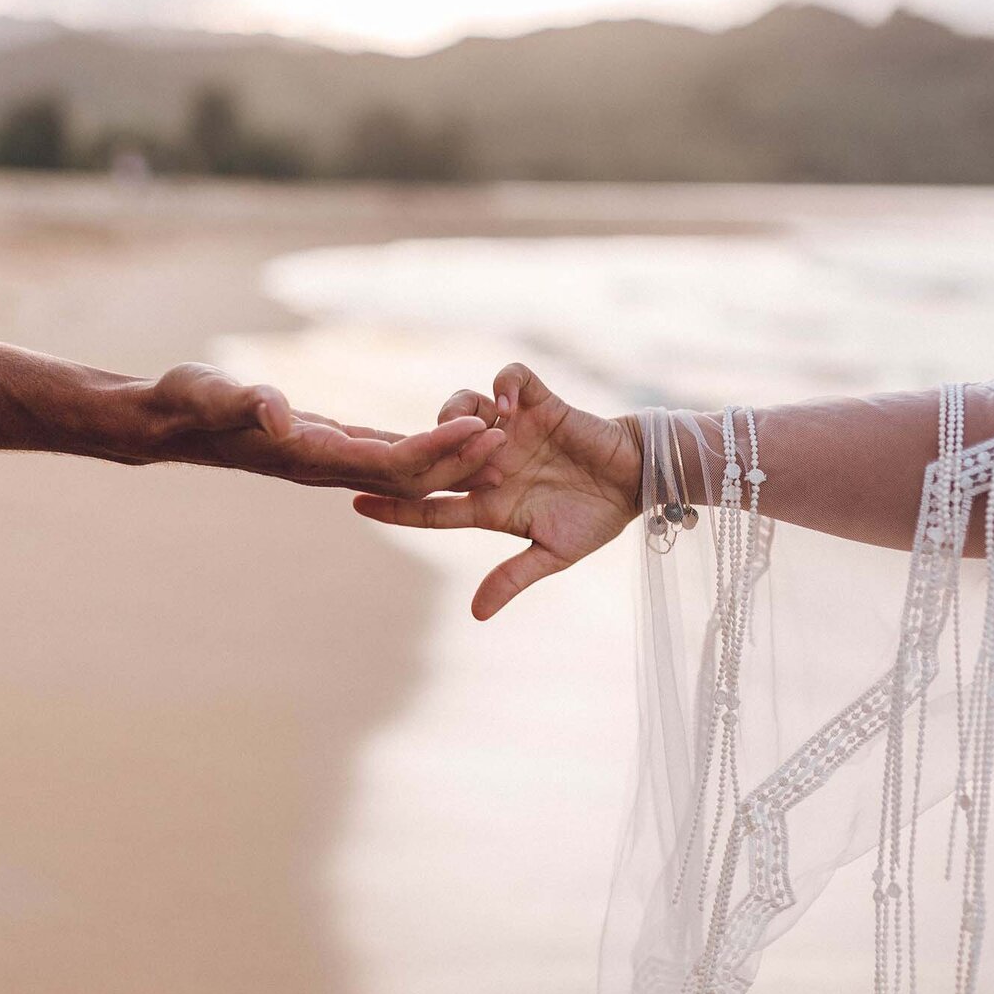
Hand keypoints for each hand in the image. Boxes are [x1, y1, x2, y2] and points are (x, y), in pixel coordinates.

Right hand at [134, 363, 505, 497]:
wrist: (171, 421)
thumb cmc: (188, 402)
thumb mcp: (213, 393)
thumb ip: (246, 403)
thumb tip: (279, 413)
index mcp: (311, 455)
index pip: (388, 460)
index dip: (436, 447)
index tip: (479, 428)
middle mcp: (327, 465)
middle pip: (409, 474)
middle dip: (459, 458)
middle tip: (512, 438)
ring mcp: (330, 460)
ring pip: (404, 470)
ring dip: (450, 458)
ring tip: (500, 440)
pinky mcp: (329, 447)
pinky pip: (386, 455)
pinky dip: (422, 447)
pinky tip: (452, 434)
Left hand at [353, 362, 643, 617]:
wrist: (636, 481)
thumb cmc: (596, 519)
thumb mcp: (554, 554)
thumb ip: (513, 577)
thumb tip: (476, 614)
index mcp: (489, 502)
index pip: (431, 505)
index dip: (395, 506)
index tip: (357, 505)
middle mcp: (492, 463)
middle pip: (436, 450)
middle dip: (415, 449)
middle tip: (400, 450)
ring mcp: (514, 430)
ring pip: (463, 406)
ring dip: (458, 414)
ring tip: (474, 430)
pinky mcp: (539, 403)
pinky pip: (509, 379)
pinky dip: (502, 386)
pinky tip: (507, 406)